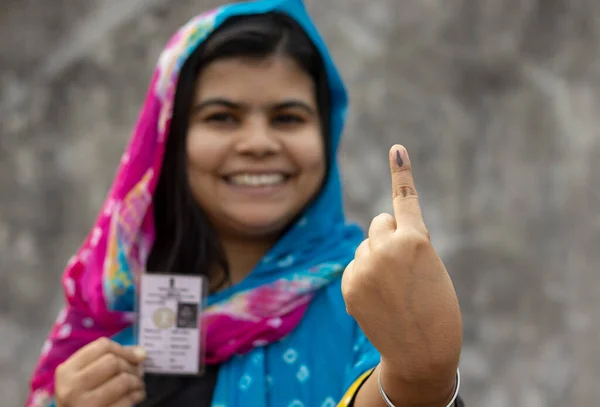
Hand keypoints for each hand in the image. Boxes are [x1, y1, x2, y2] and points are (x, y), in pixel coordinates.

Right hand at [55, 337, 146, 406]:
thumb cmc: (82, 396)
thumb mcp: (84, 375)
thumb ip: (108, 358)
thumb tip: (140, 353)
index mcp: (67, 370)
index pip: (102, 346)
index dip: (125, 350)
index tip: (138, 356)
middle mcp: (72, 388)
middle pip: (113, 362)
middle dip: (131, 366)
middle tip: (138, 373)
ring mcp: (83, 405)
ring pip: (122, 381)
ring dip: (137, 382)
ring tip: (138, 385)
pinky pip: (126, 401)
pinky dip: (136, 395)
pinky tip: (136, 396)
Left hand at [341, 145, 461, 382]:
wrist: (423, 352)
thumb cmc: (436, 308)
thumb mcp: (430, 269)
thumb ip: (405, 246)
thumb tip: (374, 236)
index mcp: (416, 240)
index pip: (405, 201)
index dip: (401, 173)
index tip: (396, 149)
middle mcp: (387, 249)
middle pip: (379, 224)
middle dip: (388, 237)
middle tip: (402, 267)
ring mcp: (365, 267)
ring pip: (365, 246)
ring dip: (375, 259)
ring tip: (392, 291)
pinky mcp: (349, 285)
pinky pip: (354, 267)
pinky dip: (363, 278)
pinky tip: (378, 300)